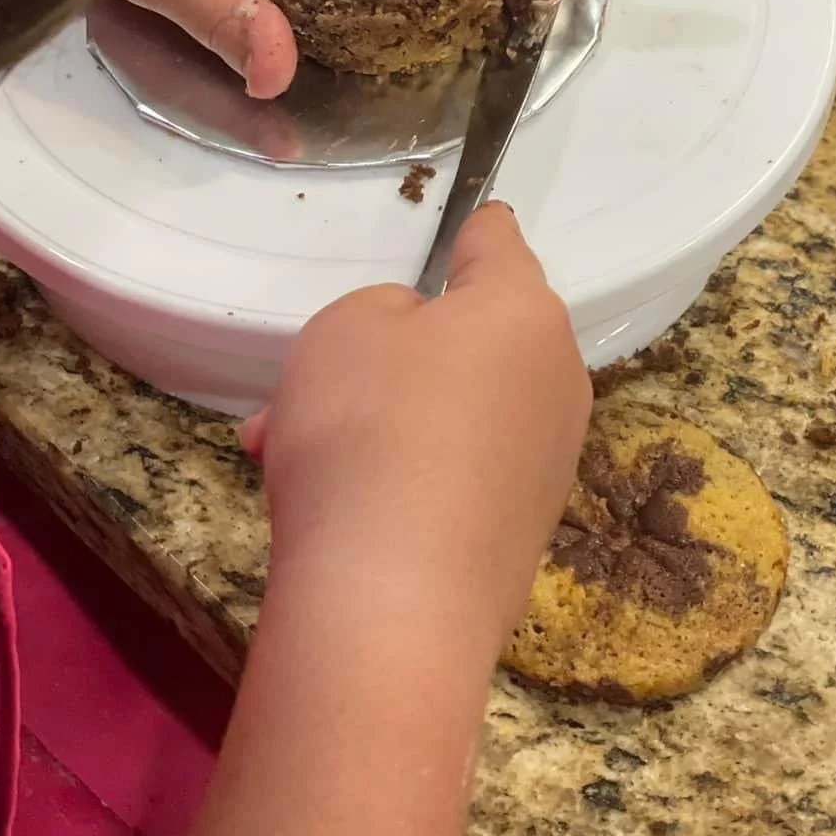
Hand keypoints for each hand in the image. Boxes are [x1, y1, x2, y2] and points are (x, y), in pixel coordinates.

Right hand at [242, 205, 589, 653]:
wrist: (392, 605)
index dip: (468, 231)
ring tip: (279, 449)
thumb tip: (416, 344)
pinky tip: (316, 507)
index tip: (459, 230)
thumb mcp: (343, 327)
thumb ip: (382, 313)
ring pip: (447, 412)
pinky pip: (448, 475)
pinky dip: (393, 479)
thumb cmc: (368, 430)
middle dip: (391, 353)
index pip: (499, 243)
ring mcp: (544, 463)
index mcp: (525, 311)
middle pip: (473, 339)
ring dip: (374, 421)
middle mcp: (556, 379)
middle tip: (311, 379)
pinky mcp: (518, 532)